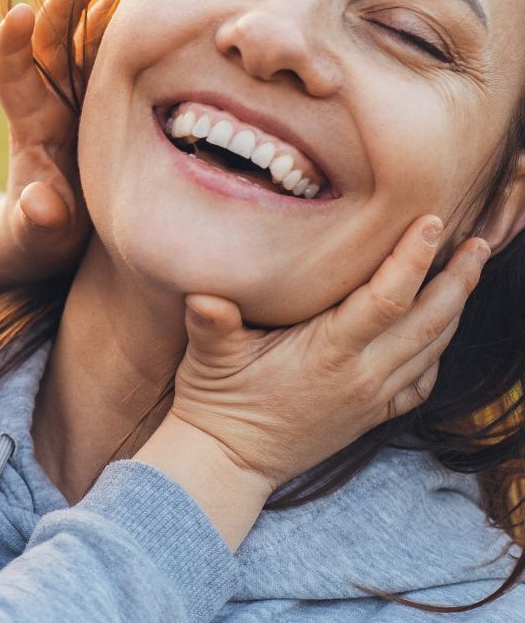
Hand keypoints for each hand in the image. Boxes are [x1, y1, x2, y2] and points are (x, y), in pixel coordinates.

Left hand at [0, 0, 118, 293]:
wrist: (58, 231)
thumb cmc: (44, 234)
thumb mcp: (38, 236)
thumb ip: (36, 223)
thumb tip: (41, 204)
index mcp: (30, 126)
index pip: (11, 75)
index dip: (11, 44)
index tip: (17, 16)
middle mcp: (53, 99)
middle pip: (51, 44)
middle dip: (64, 9)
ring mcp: (82, 95)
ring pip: (89, 42)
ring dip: (107, 11)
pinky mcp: (110, 98)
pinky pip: (118, 57)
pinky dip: (134, 31)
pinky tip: (163, 9)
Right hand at [170, 215, 487, 490]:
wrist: (229, 460)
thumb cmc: (216, 400)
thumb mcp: (208, 356)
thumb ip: (211, 323)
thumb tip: (203, 295)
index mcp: (328, 353)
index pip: (386, 299)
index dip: (412, 259)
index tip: (431, 221)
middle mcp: (361, 376)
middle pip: (430, 322)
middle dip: (459, 278)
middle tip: (479, 241)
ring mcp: (372, 398)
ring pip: (434, 348)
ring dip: (457, 307)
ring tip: (470, 270)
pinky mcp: (372, 414)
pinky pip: (423, 381)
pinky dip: (440, 350)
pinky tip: (440, 328)